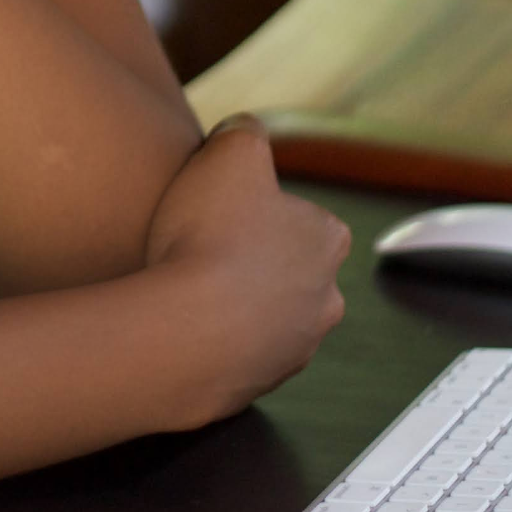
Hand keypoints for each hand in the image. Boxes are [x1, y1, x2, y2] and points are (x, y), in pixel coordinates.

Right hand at [145, 115, 349, 424]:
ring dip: (234, 298)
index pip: (299, 212)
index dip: (256, 204)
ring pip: (265, 310)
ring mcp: (296, 347)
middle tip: (201, 243)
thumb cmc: (214, 238)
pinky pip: (240, 348)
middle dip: (250, 257)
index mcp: (328, 240)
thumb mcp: (231, 152)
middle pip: (286, 265)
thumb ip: (246, 131)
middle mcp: (326, 298)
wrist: (190, 331)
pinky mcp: (263, 381)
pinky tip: (184, 317)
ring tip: (185, 281)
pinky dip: (217, 334)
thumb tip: (247, 130)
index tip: (221, 206)